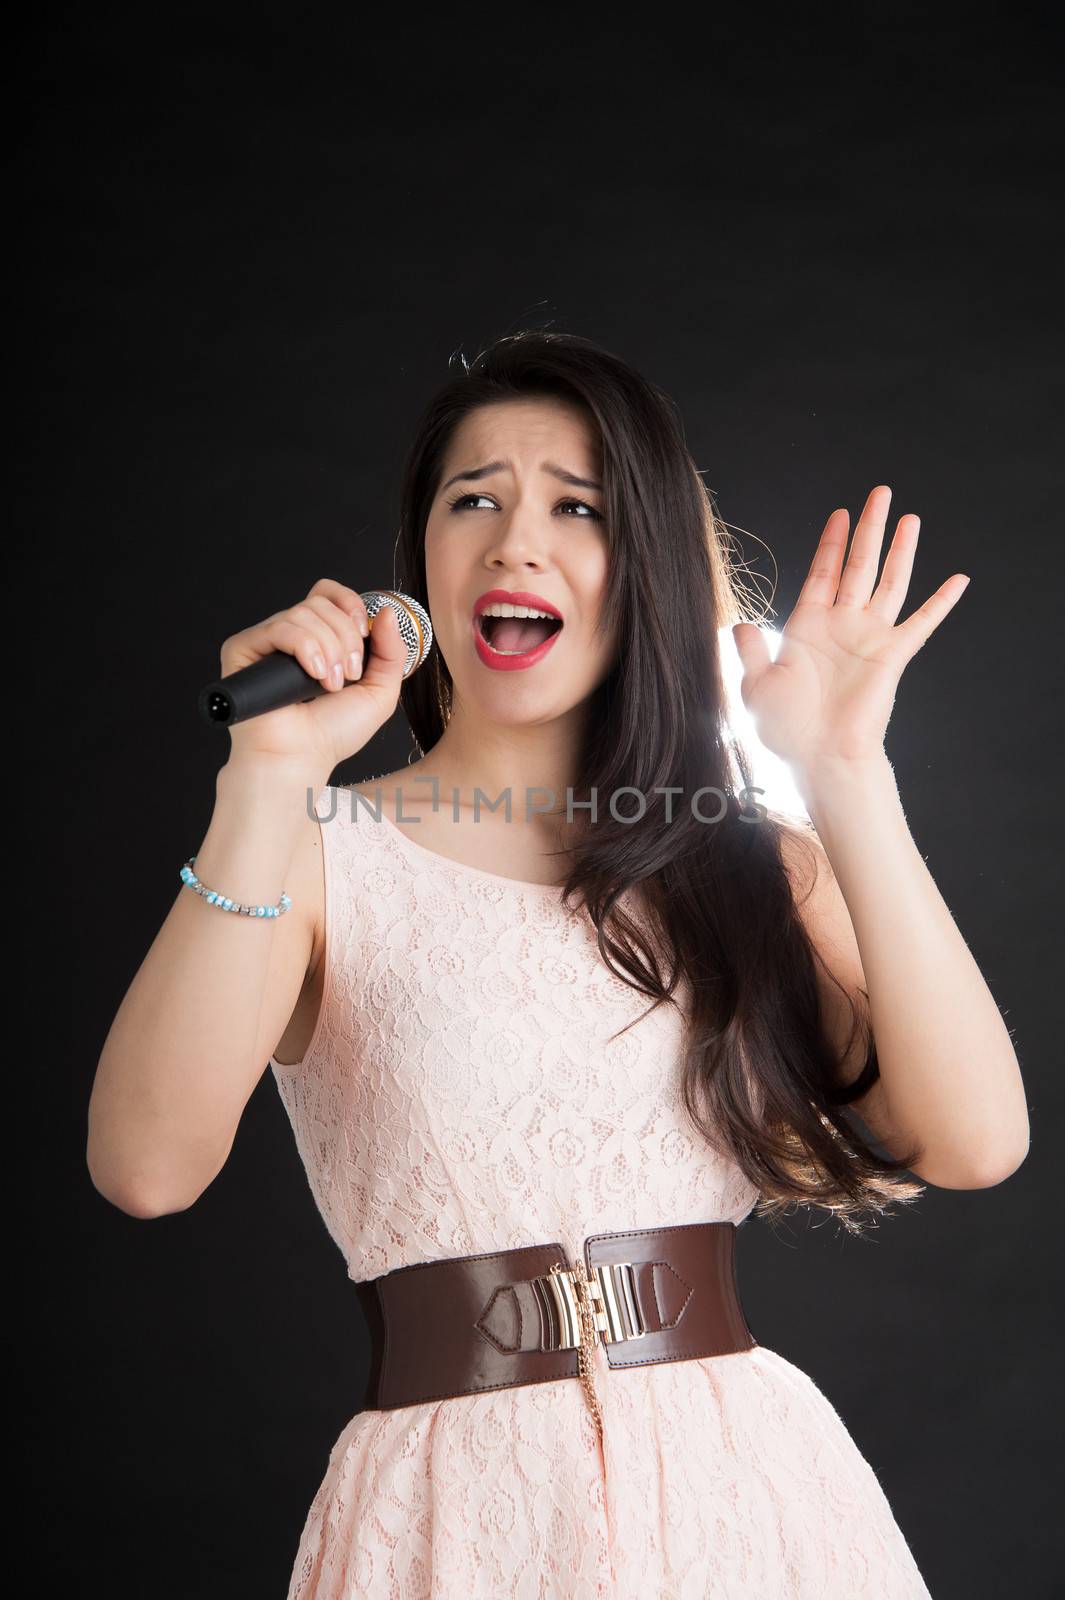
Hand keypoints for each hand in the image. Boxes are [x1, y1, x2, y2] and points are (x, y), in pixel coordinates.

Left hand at [730, 485, 970, 766]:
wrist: (818, 758)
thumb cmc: (786, 730)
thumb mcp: (755, 685)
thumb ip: (751, 651)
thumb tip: (738, 625)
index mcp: (807, 626)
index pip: (823, 572)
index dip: (831, 542)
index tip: (840, 513)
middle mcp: (841, 625)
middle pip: (858, 565)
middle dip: (868, 529)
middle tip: (879, 494)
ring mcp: (869, 638)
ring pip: (888, 582)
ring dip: (900, 550)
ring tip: (910, 518)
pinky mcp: (892, 656)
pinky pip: (921, 623)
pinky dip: (941, 602)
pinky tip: (958, 579)